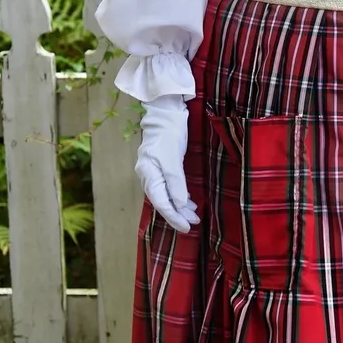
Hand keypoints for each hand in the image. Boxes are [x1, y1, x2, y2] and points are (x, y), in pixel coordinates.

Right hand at [136, 94, 199, 232]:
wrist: (165, 115)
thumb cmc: (169, 135)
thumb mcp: (173, 160)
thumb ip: (176, 183)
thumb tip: (178, 205)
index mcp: (148, 175)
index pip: (161, 202)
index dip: (173, 217)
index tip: (186, 227)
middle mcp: (149, 176)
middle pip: (162, 201)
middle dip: (178, 214)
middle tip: (194, 223)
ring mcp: (154, 172)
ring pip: (166, 195)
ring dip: (180, 206)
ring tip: (194, 214)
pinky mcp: (162, 167)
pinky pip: (169, 187)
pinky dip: (179, 196)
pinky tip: (188, 201)